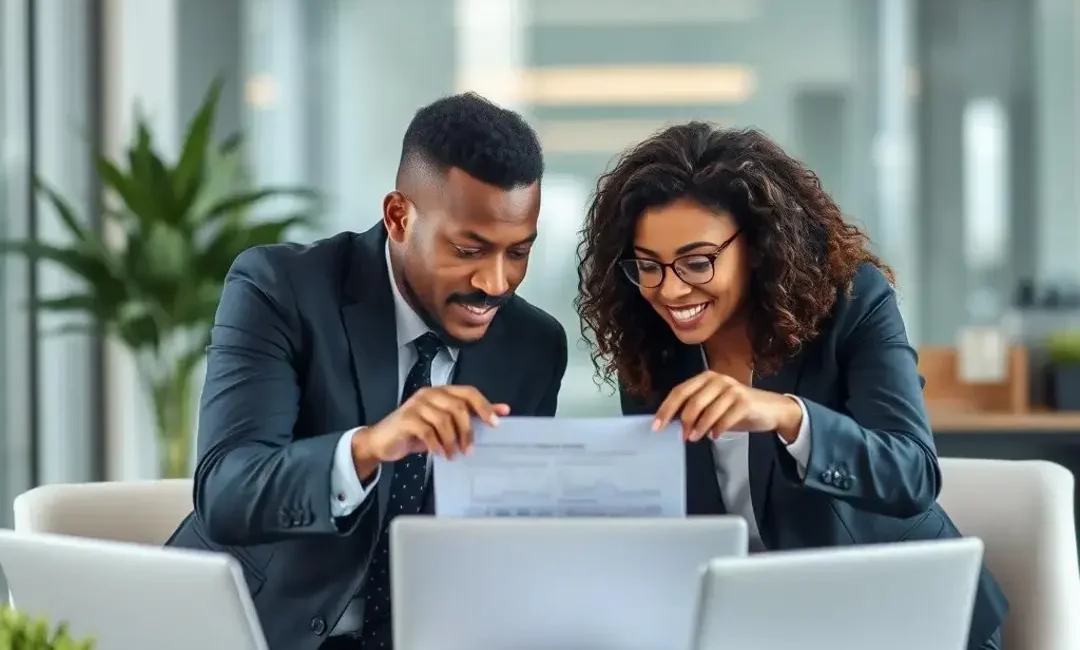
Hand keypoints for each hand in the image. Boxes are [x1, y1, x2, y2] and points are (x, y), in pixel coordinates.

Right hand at [352, 385, 509, 474]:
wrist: (382, 442)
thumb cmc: (416, 433)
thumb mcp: (445, 424)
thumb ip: (470, 415)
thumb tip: (502, 410)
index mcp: (442, 391)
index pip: (468, 392)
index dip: (484, 406)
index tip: (496, 424)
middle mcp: (429, 393)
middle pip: (458, 406)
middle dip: (467, 430)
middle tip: (469, 450)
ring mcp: (416, 404)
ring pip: (444, 420)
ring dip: (452, 441)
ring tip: (453, 455)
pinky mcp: (405, 418)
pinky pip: (427, 431)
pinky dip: (436, 445)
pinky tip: (439, 454)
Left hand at [652, 371, 802, 441]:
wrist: (772, 409)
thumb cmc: (737, 408)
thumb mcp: (714, 406)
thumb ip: (696, 409)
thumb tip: (672, 422)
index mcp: (705, 378)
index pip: (680, 391)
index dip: (666, 409)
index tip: (657, 426)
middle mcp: (717, 380)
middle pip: (691, 401)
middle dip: (683, 421)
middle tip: (681, 436)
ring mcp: (732, 389)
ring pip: (707, 411)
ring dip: (699, 428)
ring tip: (694, 439)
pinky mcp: (744, 402)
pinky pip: (725, 418)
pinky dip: (717, 429)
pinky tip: (714, 436)